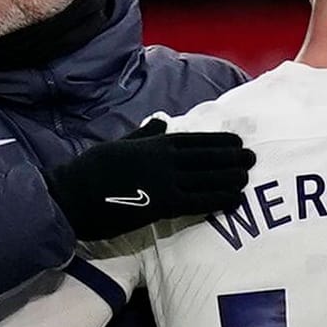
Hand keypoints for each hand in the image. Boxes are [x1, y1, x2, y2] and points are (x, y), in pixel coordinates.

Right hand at [45, 120, 254, 239]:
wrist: (74, 193)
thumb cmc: (91, 169)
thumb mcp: (118, 143)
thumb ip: (143, 136)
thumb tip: (160, 122)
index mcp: (153, 143)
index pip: (195, 140)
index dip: (219, 142)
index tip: (237, 143)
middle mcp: (164, 159)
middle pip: (206, 157)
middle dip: (231, 158)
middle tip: (252, 158)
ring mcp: (165, 181)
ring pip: (207, 177)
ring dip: (230, 177)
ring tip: (248, 177)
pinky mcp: (162, 204)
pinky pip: (198, 201)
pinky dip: (219, 199)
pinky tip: (234, 199)